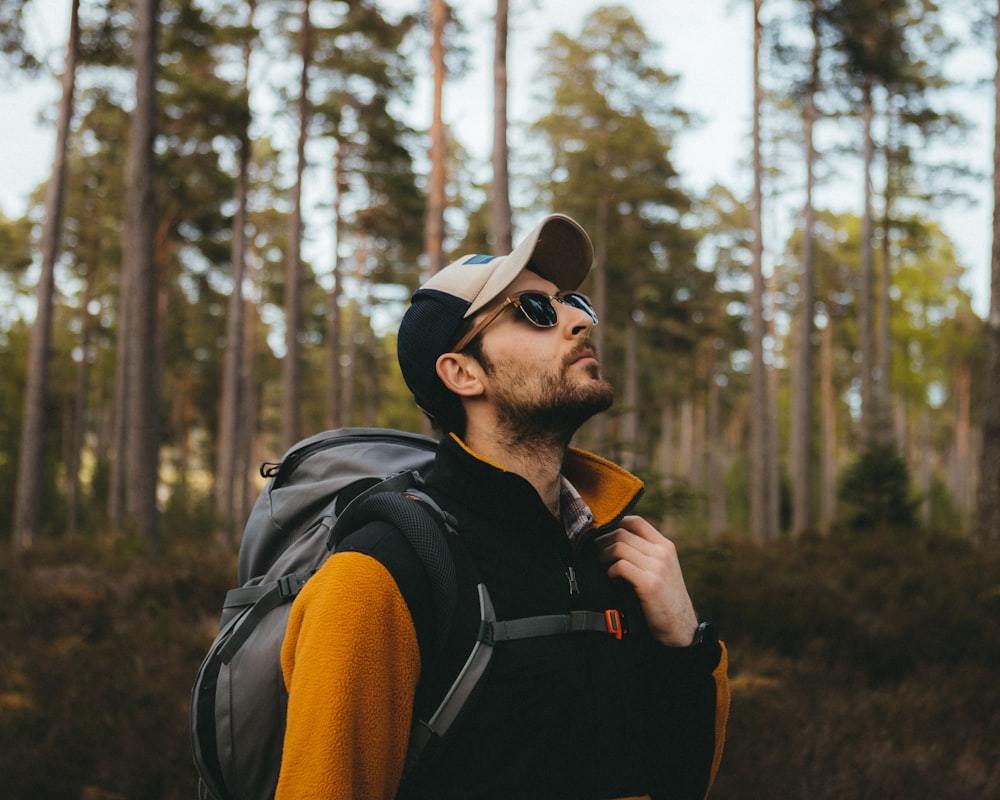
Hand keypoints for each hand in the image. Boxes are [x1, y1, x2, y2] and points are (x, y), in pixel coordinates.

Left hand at [595, 516, 698, 646]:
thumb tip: (613, 540)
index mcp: (665, 546)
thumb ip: (645, 554)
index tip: (603, 536)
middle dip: (602, 542)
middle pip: (622, 533)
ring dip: (604, 556)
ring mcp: (658, 567)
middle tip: (597, 555)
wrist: (680, 628)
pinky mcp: (650, 584)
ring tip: (604, 568)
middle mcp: (663, 553)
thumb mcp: (662, 570)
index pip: (636, 521)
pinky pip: (620, 566)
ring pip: (618, 547)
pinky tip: (613, 581)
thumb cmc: (665, 599)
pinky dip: (610, 572)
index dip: (614, 524)